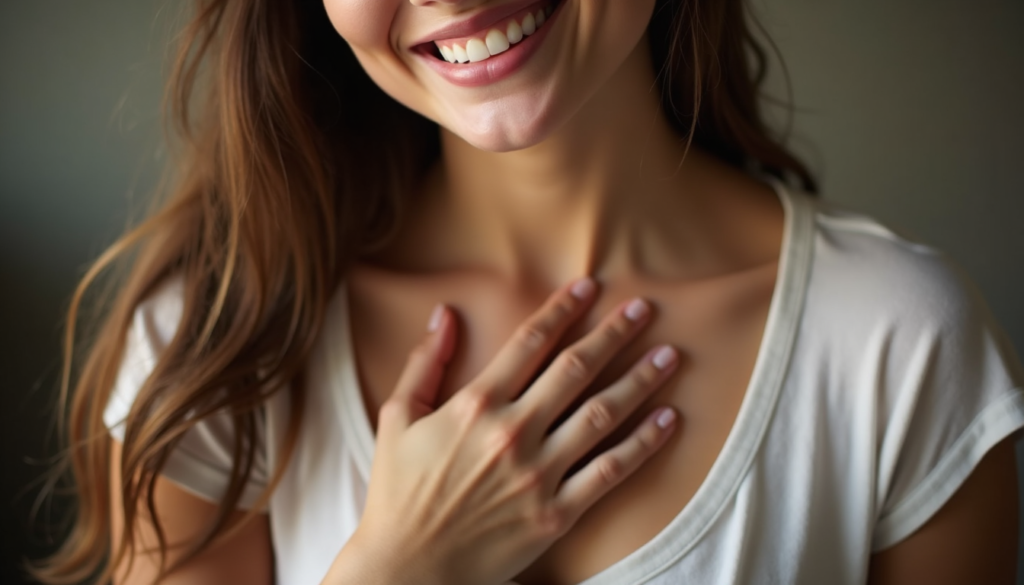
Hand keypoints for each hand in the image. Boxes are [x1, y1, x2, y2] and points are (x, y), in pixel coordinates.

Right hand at [325, 278, 679, 584]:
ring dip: (639, 381)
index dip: (563, 310)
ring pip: (602, 415)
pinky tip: (667, 420)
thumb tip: (445, 312)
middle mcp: (512, 432)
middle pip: (575, 369)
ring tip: (669, 356)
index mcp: (475, 405)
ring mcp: (538, 474)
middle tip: (643, 309)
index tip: (588, 287)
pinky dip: (643, 445)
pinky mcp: (555, 514)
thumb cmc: (398, 493)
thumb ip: (424, 363)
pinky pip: (609, 472)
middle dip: (613, 334)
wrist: (410, 568)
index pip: (530, 342)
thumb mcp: (396, 419)